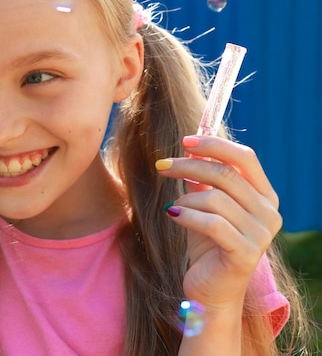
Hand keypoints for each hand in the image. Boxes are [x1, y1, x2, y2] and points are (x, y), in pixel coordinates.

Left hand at [156, 135, 281, 310]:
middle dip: (188, 165)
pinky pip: (212, 223)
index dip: (214, 145)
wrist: (211, 291)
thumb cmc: (207, 245)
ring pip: (216, 198)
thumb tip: (189, 150)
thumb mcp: (205, 207)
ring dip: (186, 197)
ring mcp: (262, 235)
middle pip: (226, 174)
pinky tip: (173, 215)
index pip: (245, 158)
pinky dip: (187, 215)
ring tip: (174, 206)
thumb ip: (203, 181)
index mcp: (265, 196)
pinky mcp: (246, 254)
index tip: (184, 141)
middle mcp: (269, 213)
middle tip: (161, 166)